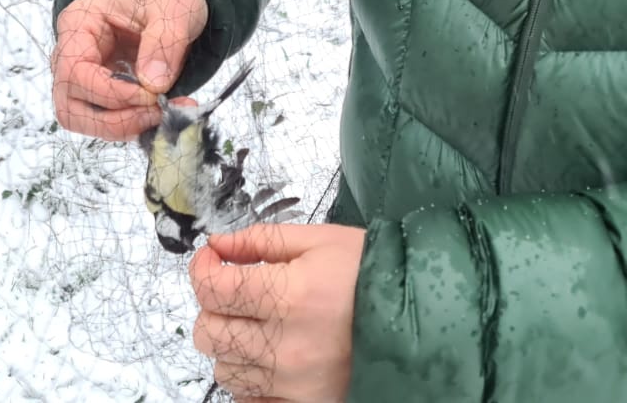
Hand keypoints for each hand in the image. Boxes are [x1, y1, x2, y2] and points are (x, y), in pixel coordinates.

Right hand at [51, 0, 206, 140]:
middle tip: (158, 112)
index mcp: (77, 24)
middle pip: (70, 107)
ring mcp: (82, 78)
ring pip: (84, 121)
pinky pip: (107, 122)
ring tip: (165, 112)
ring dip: (124, 127)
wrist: (172, 2)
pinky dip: (136, 125)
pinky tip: (167, 111)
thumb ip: (164, 42)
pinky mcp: (100, 95)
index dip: (111, 93)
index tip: (151, 95)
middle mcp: (70, 54)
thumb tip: (153, 84)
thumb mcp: (173, 9)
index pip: (74, 72)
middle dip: (115, 120)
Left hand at [189, 223, 363, 402]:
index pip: (214, 289)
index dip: (202, 269)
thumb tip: (218, 245)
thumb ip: (264, 240)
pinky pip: (251, 399)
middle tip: (234, 292)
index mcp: (290, 295)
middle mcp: (287, 345)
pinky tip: (269, 358)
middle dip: (212, 307)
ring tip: (258, 324)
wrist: (424, 315)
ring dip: (231, 344)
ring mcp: (294, 382)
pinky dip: (250, 380)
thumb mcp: (322, 240)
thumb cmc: (374, 272)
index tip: (211, 260)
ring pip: (225, 370)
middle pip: (209, 333)